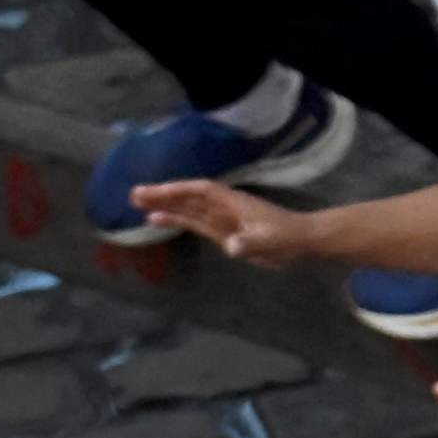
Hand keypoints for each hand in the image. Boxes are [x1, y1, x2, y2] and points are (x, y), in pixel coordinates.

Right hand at [132, 180, 312, 263]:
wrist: (303, 243)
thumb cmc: (288, 237)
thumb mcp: (270, 241)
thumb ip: (250, 242)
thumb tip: (232, 246)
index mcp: (232, 203)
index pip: (199, 192)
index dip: (177, 191)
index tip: (155, 193)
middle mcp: (223, 207)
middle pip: (188, 197)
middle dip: (162, 195)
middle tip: (133, 194)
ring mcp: (222, 219)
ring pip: (188, 210)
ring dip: (164, 206)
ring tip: (137, 205)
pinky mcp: (223, 232)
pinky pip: (195, 224)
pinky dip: (177, 221)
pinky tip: (158, 221)